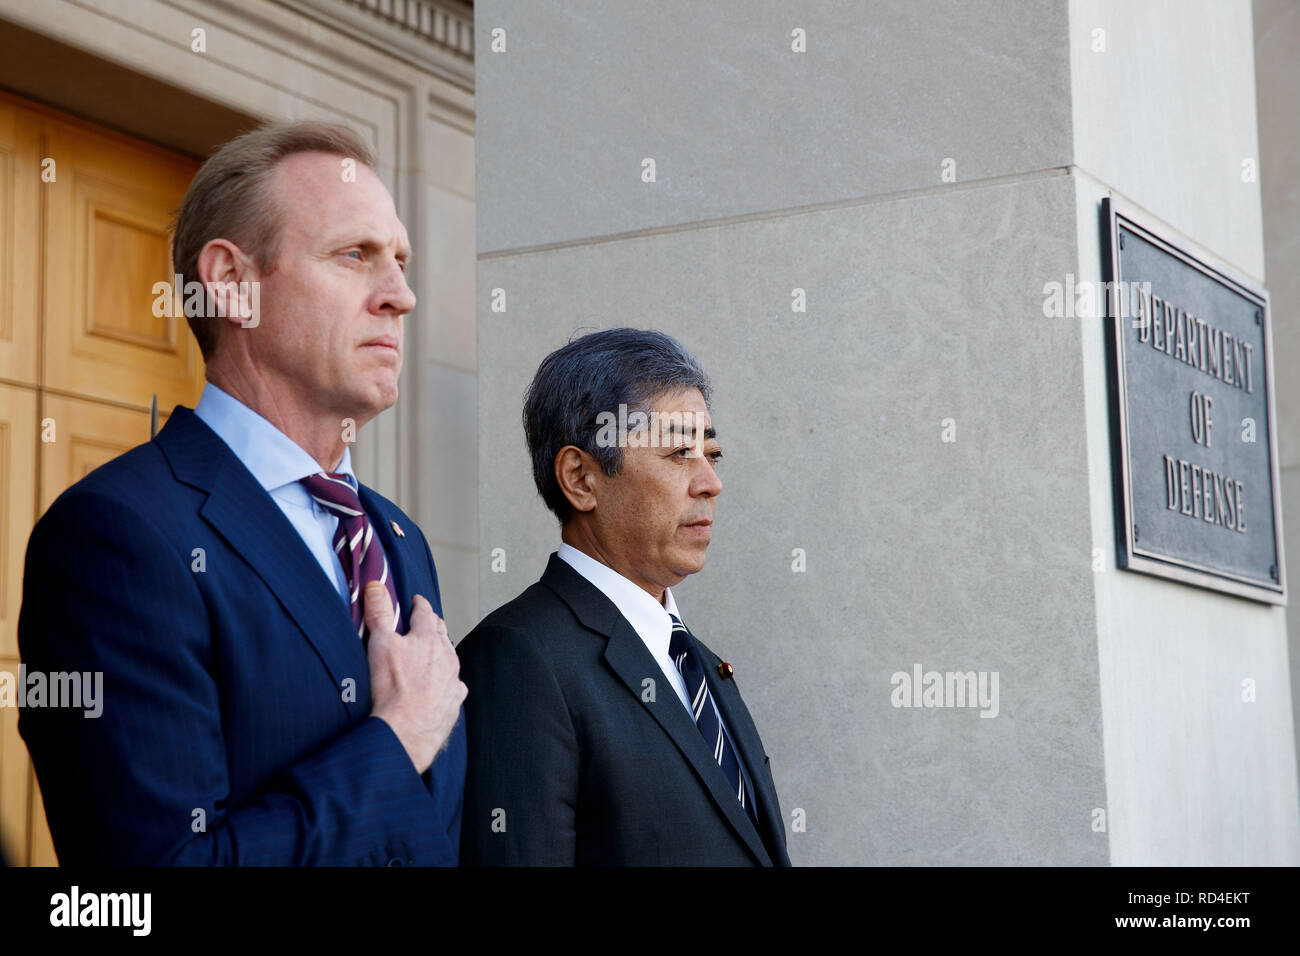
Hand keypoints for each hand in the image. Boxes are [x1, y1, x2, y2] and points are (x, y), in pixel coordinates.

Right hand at [366, 583, 465, 774]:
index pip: (425, 613)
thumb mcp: (380, 643)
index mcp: (428, 639)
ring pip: (450, 659)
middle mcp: (446, 657)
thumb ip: (379, 613)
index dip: (419, 605)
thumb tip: (376, 587)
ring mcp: (452, 680)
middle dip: (432, 626)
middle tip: (425, 622)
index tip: (417, 601)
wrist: (405, 731)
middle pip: (441, 634)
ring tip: (433, 653)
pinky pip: (453, 686)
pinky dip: (446, 682)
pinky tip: (440, 685)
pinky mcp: (454, 702)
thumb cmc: (393, 689)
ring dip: (441, 653)